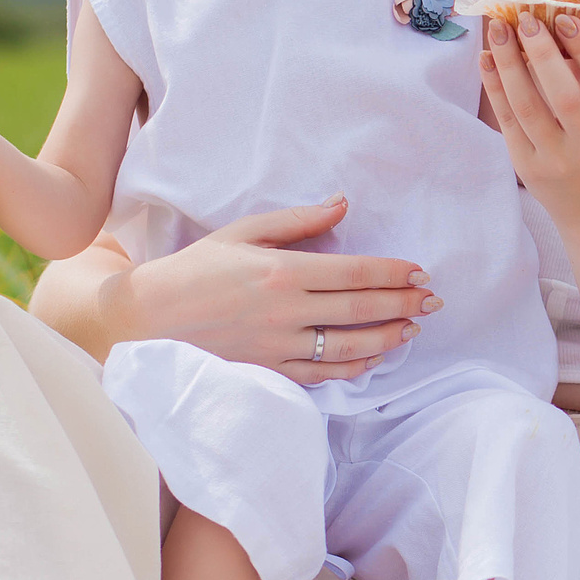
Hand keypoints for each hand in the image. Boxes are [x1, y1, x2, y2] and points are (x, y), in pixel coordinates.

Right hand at [107, 198, 444, 383]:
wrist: (146, 318)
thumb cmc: (195, 269)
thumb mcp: (243, 232)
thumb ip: (298, 222)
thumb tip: (343, 204)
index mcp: (281, 273)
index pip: (355, 273)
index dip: (393, 273)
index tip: (419, 271)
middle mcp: (285, 312)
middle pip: (361, 310)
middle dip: (404, 304)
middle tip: (433, 300)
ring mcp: (277, 347)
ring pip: (348, 347)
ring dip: (387, 338)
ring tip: (412, 327)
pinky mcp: (268, 372)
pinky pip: (322, 375)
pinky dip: (353, 369)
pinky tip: (374, 359)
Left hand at [480, 13, 579, 233]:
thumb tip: (554, 30)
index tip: (565, 20)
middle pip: (565, 96)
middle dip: (542, 53)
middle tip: (525, 19)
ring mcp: (556, 159)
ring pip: (527, 107)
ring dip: (509, 64)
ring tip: (498, 30)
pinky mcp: (528, 167)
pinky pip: (507, 121)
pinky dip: (495, 86)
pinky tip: (487, 58)